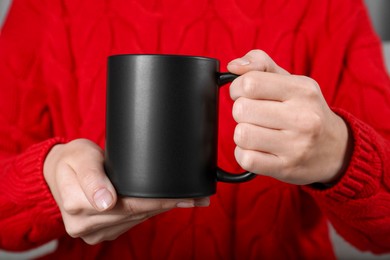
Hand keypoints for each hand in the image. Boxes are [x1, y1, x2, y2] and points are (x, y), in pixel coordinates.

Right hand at [43, 139, 209, 244]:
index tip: (183, 197)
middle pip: (137, 215)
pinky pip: (132, 223)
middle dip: (167, 204)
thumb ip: (92, 177)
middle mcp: (86, 225)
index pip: (129, 205)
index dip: (158, 200)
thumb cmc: (72, 160)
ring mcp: (94, 232)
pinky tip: (165, 204)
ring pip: (137, 220)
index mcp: (78, 206)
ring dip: (162, 209)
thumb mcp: (80, 157)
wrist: (59, 172)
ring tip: (188, 200)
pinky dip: (150, 212)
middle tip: (196, 197)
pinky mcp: (103, 232)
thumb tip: (106, 202)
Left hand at [227, 50, 351, 184]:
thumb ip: (261, 64)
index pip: (250, 83)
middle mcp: (303, 118)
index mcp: (302, 90)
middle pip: (241, 109)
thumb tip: (233, 66)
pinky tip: (258, 149)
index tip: (242, 93)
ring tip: (257, 132)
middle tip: (253, 115)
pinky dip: (244, 154)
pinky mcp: (285, 168)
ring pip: (241, 135)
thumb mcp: (292, 81)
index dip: (237, 88)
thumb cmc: (306, 111)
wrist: (337, 150)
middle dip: (240, 112)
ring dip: (242, 134)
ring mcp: (295, 146)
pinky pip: (246, 159)